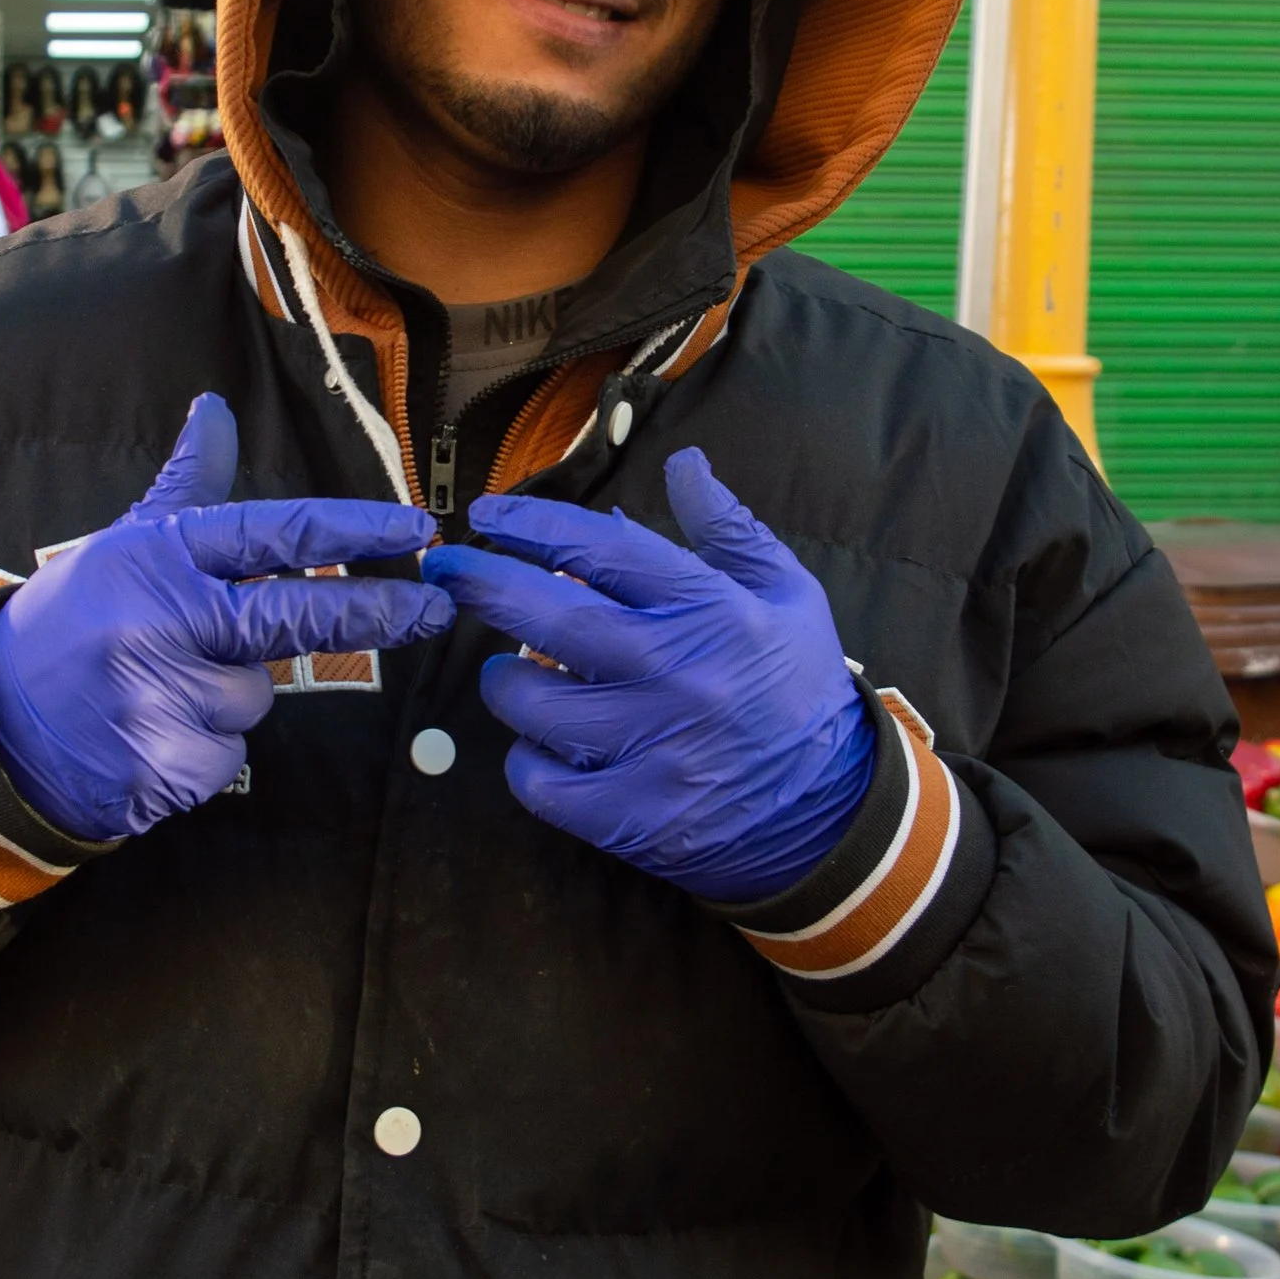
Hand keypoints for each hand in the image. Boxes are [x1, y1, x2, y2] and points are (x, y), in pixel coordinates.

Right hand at [0, 394, 444, 843]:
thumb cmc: (75, 621)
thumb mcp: (125, 543)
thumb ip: (187, 485)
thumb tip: (216, 407)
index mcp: (162, 556)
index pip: (275, 532)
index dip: (353, 530)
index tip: (417, 530)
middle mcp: (165, 619)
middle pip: (298, 615)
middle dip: (376, 612)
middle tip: (434, 611)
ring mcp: (165, 696)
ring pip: (256, 697)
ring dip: (230, 697)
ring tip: (164, 690)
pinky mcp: (164, 765)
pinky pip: (227, 755)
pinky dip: (203, 750)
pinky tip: (153, 735)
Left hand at [417, 451, 874, 905]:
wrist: (833, 810)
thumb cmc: (796, 687)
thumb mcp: (786, 593)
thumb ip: (728, 528)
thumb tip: (683, 462)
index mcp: (711, 610)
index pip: (602, 549)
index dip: (532, 525)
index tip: (486, 517)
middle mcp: (678, 674)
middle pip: (550, 619)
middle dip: (482, 584)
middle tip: (446, 570)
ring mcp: (654, 749)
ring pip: (534, 703)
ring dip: (504, 681)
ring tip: (509, 674)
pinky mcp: (635, 816)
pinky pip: (541, 784)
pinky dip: (525, 763)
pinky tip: (540, 747)